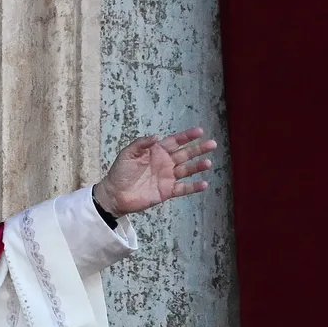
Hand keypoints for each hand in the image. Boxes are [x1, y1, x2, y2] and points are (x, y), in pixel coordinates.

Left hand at [95, 126, 216, 215]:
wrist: (115, 194)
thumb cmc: (120, 172)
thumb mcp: (127, 154)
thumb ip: (141, 144)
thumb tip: (157, 136)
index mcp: (156, 152)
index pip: (175, 141)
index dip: (187, 136)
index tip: (200, 131)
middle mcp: (165, 163)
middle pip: (185, 154)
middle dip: (199, 149)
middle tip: (212, 144)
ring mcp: (167, 177)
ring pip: (187, 170)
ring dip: (198, 166)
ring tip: (208, 163)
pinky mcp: (167, 191)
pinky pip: (183, 188)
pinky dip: (193, 187)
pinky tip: (203, 183)